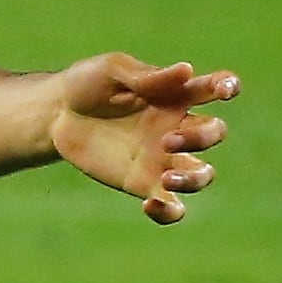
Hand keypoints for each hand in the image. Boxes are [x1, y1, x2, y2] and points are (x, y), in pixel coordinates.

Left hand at [46, 54, 235, 222]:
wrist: (54, 115)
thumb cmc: (85, 84)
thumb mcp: (111, 71)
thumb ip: (147, 76)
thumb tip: (187, 70)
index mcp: (174, 95)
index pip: (212, 88)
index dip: (227, 86)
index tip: (225, 90)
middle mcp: (176, 127)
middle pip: (213, 133)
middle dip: (202, 138)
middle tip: (167, 140)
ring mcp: (163, 158)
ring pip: (201, 174)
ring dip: (195, 179)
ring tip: (168, 178)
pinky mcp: (144, 183)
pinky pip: (172, 206)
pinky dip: (170, 212)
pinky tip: (149, 205)